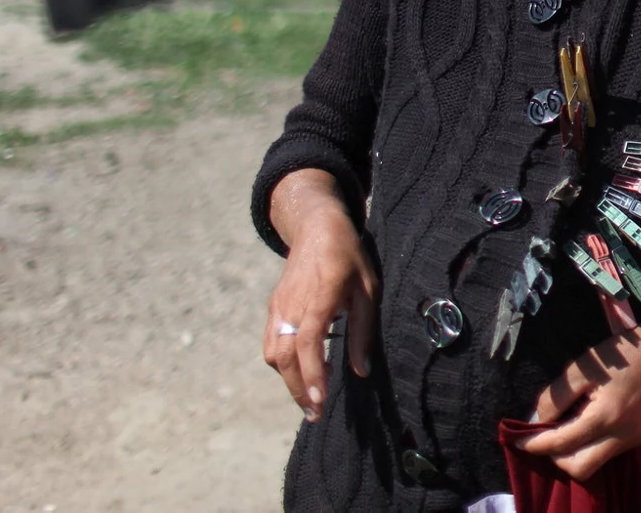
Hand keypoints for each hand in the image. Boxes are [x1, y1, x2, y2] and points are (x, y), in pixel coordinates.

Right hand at [263, 180, 378, 422]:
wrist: (316, 227)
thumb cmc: (349, 257)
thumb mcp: (368, 288)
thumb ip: (363, 330)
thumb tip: (361, 371)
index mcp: (322, 292)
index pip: (310, 339)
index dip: (313, 371)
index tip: (320, 398)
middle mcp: (293, 302)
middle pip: (287, 354)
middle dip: (299, 388)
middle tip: (316, 414)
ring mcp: (279, 306)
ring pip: (274, 353)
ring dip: (289, 380)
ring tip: (311, 400)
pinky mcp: (273, 309)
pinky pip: (272, 344)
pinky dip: (284, 365)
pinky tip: (303, 374)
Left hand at [514, 327, 640, 479]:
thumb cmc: (617, 353)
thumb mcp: (579, 369)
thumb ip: (554, 398)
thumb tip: (534, 423)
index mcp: (606, 415)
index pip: (562, 443)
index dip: (536, 444)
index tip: (519, 441)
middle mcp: (625, 434)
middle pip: (581, 468)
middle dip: (559, 458)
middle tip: (549, 439)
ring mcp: (640, 438)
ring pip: (600, 460)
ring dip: (581, 448)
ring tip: (578, 422)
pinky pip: (617, 449)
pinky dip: (602, 440)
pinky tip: (604, 418)